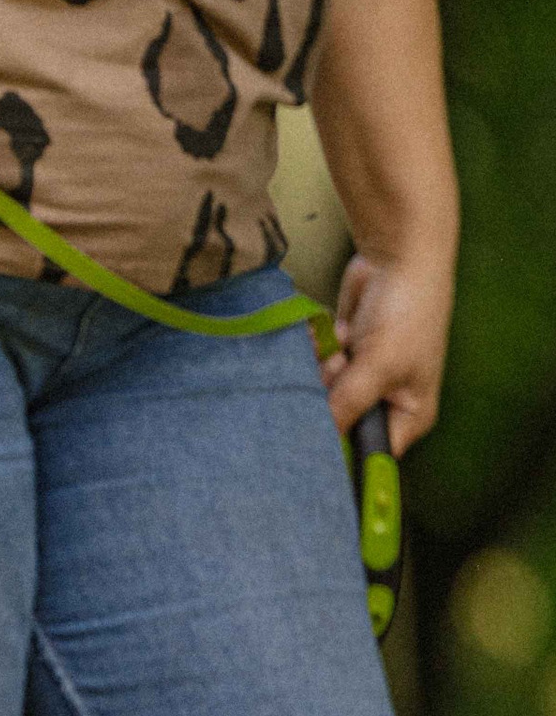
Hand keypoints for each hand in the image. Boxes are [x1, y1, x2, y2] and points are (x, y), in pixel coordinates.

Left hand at [319, 247, 453, 450]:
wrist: (398, 258)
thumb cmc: (407, 315)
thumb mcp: (378, 367)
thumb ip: (347, 405)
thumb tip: (317, 441)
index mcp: (408, 416)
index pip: (371, 454)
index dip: (342, 458)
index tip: (306, 456)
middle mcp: (384, 401)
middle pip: (339, 425)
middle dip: (324, 407)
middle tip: (324, 386)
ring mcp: (361, 377)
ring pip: (321, 395)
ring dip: (318, 375)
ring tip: (333, 353)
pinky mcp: (342, 354)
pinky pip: (315, 368)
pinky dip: (314, 354)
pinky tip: (322, 338)